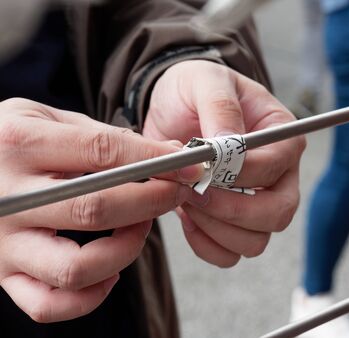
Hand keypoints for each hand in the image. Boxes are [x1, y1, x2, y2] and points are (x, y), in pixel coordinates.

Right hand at [0, 98, 202, 321]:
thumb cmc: (14, 140)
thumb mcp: (49, 119)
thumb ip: (105, 136)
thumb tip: (170, 154)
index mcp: (20, 144)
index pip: (103, 153)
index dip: (155, 161)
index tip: (189, 167)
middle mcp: (9, 198)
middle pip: (94, 210)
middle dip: (152, 202)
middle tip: (175, 193)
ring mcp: (4, 242)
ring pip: (75, 268)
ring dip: (126, 250)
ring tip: (140, 227)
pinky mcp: (3, 274)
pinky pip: (48, 305)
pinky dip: (90, 296)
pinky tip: (111, 270)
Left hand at [144, 60, 305, 266]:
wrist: (172, 110)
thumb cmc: (195, 90)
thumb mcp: (205, 82)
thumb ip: (221, 108)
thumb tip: (229, 144)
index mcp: (281, 137)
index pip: (276, 166)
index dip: (241, 173)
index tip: (203, 167)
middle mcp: (278, 176)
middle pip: (278, 214)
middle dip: (233, 210)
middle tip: (195, 192)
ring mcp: (258, 203)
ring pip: (255, 241)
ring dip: (216, 228)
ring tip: (187, 199)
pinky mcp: (232, 222)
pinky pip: (229, 253)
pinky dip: (206, 244)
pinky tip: (187, 218)